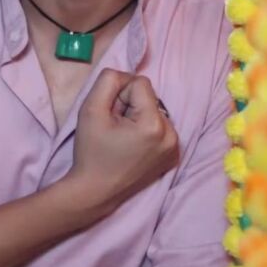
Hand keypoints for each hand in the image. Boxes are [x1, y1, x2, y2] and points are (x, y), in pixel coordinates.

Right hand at [69, 68, 178, 217]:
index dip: (119, 94)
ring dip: (137, 117)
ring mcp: (175, 148)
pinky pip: (160, 126)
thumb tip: (124, 75)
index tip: (110, 115)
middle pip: (149, 97)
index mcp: (154, 124)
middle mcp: (172, 135)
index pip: (140, 82)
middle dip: (130, 106)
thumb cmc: (91, 152)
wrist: (95, 191)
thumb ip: (108, 81)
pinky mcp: (173, 155)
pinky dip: (146, 130)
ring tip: (123, 139)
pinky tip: (132, 146)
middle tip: (114, 129)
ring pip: (154, 110)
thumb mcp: (91, 109)